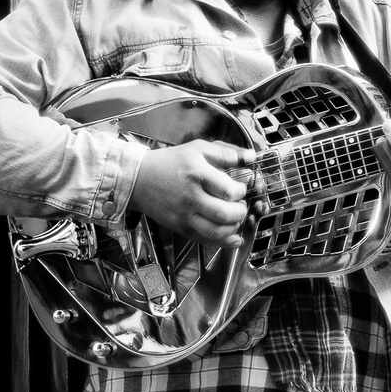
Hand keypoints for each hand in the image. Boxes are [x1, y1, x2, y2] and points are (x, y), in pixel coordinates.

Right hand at [128, 139, 255, 246]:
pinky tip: (233, 238)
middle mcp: (191, 197)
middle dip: (240, 212)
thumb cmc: (169, 163)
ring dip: (233, 228)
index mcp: (197, 175)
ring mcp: (184, 215)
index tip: (240, 188)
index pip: (228, 191)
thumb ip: (226, 153)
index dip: (241, 191)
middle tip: (240, 205)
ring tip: (235, 218)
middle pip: (224, 214)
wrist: (138, 179)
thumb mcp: (197, 149)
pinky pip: (204, 240)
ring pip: (216, 231)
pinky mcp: (180, 227)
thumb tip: (251, 156)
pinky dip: (222, 242)